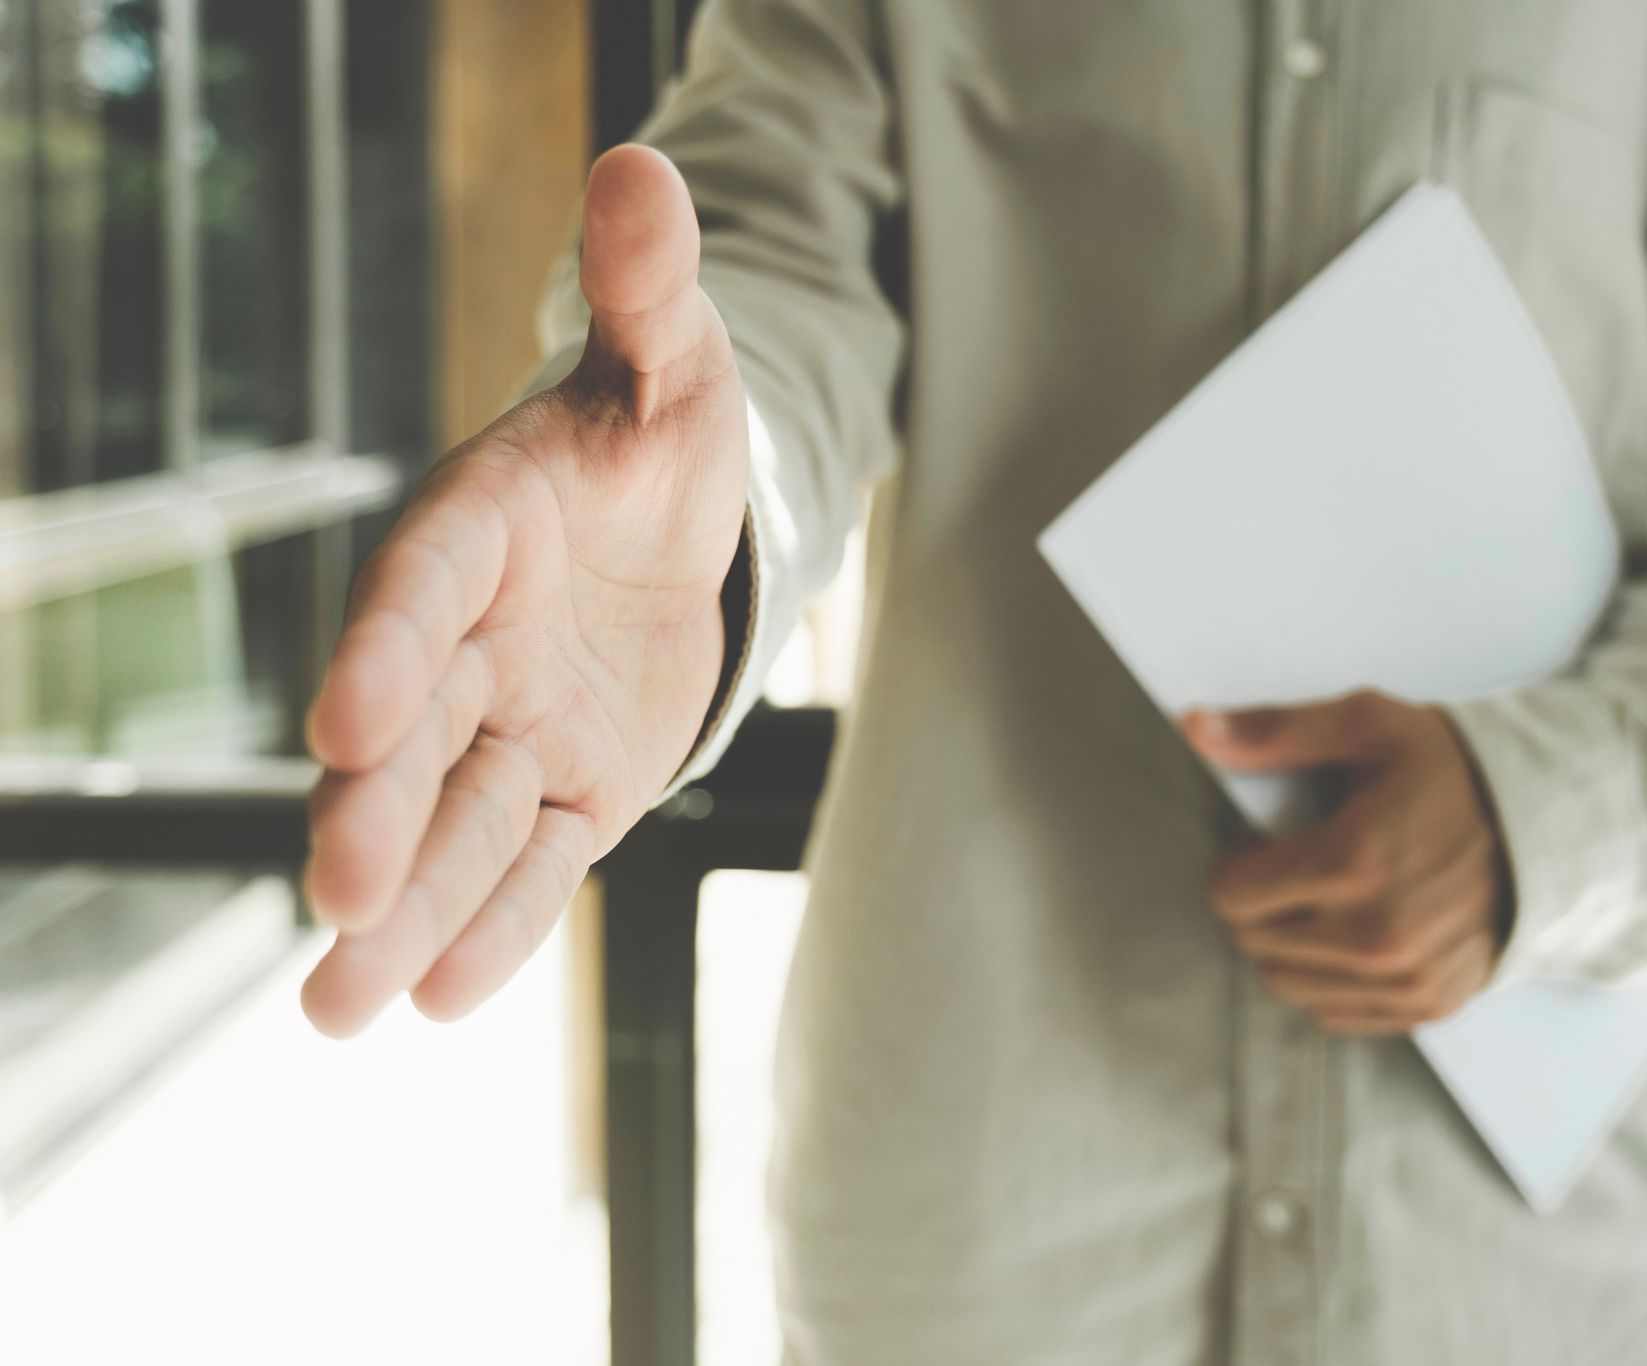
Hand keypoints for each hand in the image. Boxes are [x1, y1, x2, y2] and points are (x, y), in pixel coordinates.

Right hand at [299, 145, 747, 1036]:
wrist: (678, 521)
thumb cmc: (662, 432)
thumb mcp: (677, 358)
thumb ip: (650, 286)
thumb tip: (645, 163)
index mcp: (482, 524)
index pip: (423, 585)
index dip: (388, 646)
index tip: (349, 717)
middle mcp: (475, 638)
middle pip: (418, 730)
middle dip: (380, 810)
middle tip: (335, 898)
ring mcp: (515, 722)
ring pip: (457, 819)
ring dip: (408, 908)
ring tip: (340, 1012)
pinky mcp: (569, 787)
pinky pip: (530, 862)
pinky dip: (497, 926)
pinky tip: (441, 1002)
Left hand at [1184, 691, 1511, 1034]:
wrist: (1552, 822)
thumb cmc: (1455, 770)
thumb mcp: (1368, 726)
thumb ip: (1275, 732)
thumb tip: (1196, 728)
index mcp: (1353, 863)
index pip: (1232, 896)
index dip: (1242, 864)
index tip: (1273, 845)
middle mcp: (1375, 934)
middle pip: (1255, 943)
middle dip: (1264, 904)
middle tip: (1304, 868)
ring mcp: (1404, 978)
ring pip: (1287, 985)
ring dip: (1292, 946)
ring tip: (1333, 900)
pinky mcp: (1426, 1004)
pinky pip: (1333, 1013)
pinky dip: (1330, 980)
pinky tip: (1359, 932)